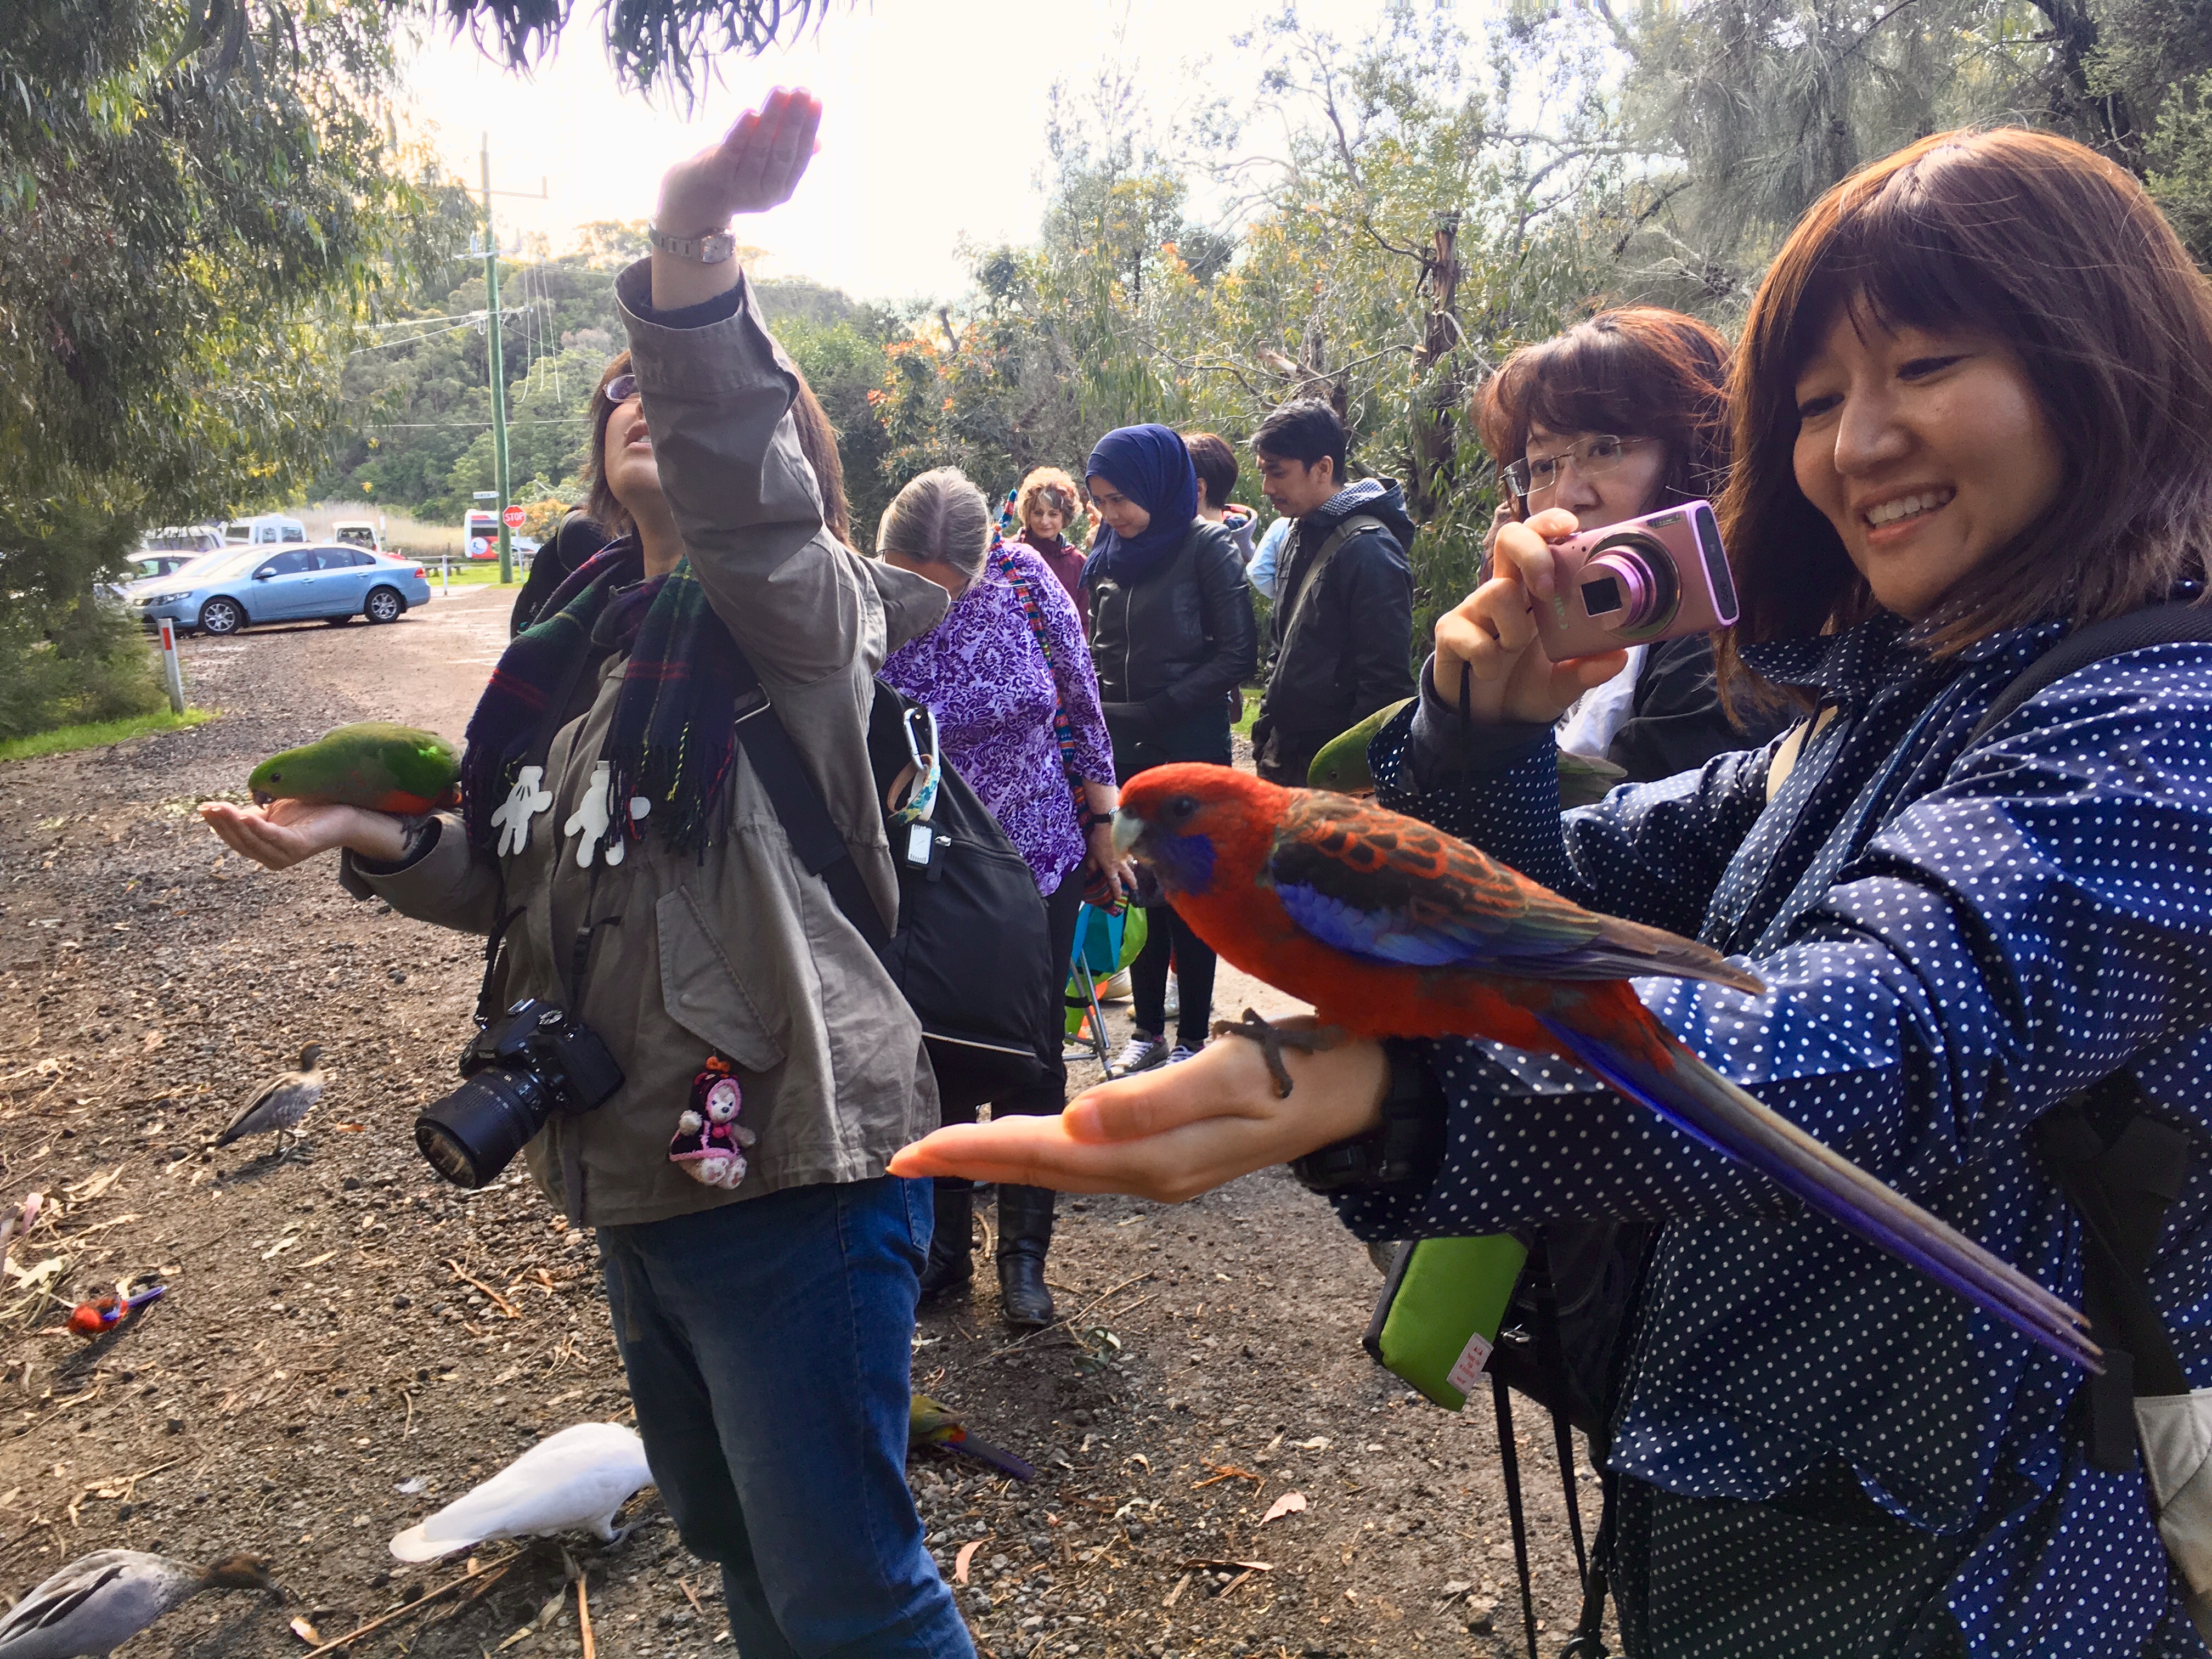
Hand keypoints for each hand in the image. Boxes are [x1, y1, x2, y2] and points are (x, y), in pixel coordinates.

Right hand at [199, 798, 408, 870]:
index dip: (218, 824)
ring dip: (233, 824)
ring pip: (252, 840)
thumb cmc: (309, 809)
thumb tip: (220, 809)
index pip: (235, 837)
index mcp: (264, 848)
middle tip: (207, 807)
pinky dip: (257, 828)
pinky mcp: (298, 847)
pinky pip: (272, 837)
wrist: (345, 811)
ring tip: (219, 809)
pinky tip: (244, 816)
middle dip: (222, 824)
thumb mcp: (273, 810)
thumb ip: (250, 813)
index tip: (203, 808)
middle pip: (240, 841)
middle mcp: (272, 857)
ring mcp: (285, 855)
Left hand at [656, 87, 821, 236]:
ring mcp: (740, 187)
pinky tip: (752, 113)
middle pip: (783, 152)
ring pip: (760, 148)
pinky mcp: (716, 176)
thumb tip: (818, 143)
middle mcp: (764, 194)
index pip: (799, 156)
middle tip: (802, 91)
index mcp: (781, 191)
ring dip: (772, 118)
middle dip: (794, 120)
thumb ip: (787, 156)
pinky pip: (732, 152)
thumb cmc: (734, 174)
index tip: (815, 101)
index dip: (808, 128)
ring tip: (781, 91)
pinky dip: (742, 132)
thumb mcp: (764, 167)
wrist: (693, 199)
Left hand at [888, 1022, 1387, 1202]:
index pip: (1046, 1155)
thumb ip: (1155, 1102)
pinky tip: (1026, 1143)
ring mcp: (1165, 1172)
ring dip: (1001, 1160)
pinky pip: (1091, 1163)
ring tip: (943, 1153)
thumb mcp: (1236, 1076)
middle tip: (899, 1160)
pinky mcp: (1177, 1156)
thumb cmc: (1305, 1070)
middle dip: (971, 1164)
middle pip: (1045, 1170)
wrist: (1367, 1090)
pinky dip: (1045, 1153)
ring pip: (1065, 1171)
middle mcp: (1153, 1175)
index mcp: (1158, 1159)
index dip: (975, 1153)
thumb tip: (1074, 1125)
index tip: (911, 1154)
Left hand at [1083, 821, 1133, 895]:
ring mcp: (1126, 855)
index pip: (1115, 883)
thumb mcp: (1091, 854)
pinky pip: (1131, 854)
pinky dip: (1131, 857)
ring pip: (1132, 865)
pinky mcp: (1129, 846)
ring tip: (1133, 870)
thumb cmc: (1097, 840)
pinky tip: (1130, 855)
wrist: (1108, 825)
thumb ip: (1092, 864)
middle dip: (1132, 883)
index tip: (1119, 897)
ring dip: (1133, 869)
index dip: (1117, 891)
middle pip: (1129, 876)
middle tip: (1134, 888)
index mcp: (1110, 868)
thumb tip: (1093, 870)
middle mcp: (1120, 864)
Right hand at [1433, 506, 1625, 726]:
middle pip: (1510, 539)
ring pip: (1496, 591)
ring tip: (1511, 652)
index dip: (1550, 525)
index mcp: (1535, 594)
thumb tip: (1618, 657)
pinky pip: (1468, 633)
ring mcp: (1476, 609)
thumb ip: (1586, 671)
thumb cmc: (1526, 688)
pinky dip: (1484, 658)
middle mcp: (1505, 591)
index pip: (1541, 542)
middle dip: (1532, 552)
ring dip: (1513, 628)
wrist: (1487, 723)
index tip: (1571, 527)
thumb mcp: (1563, 684)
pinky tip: (1487, 672)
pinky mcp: (1450, 632)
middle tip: (1546, 588)